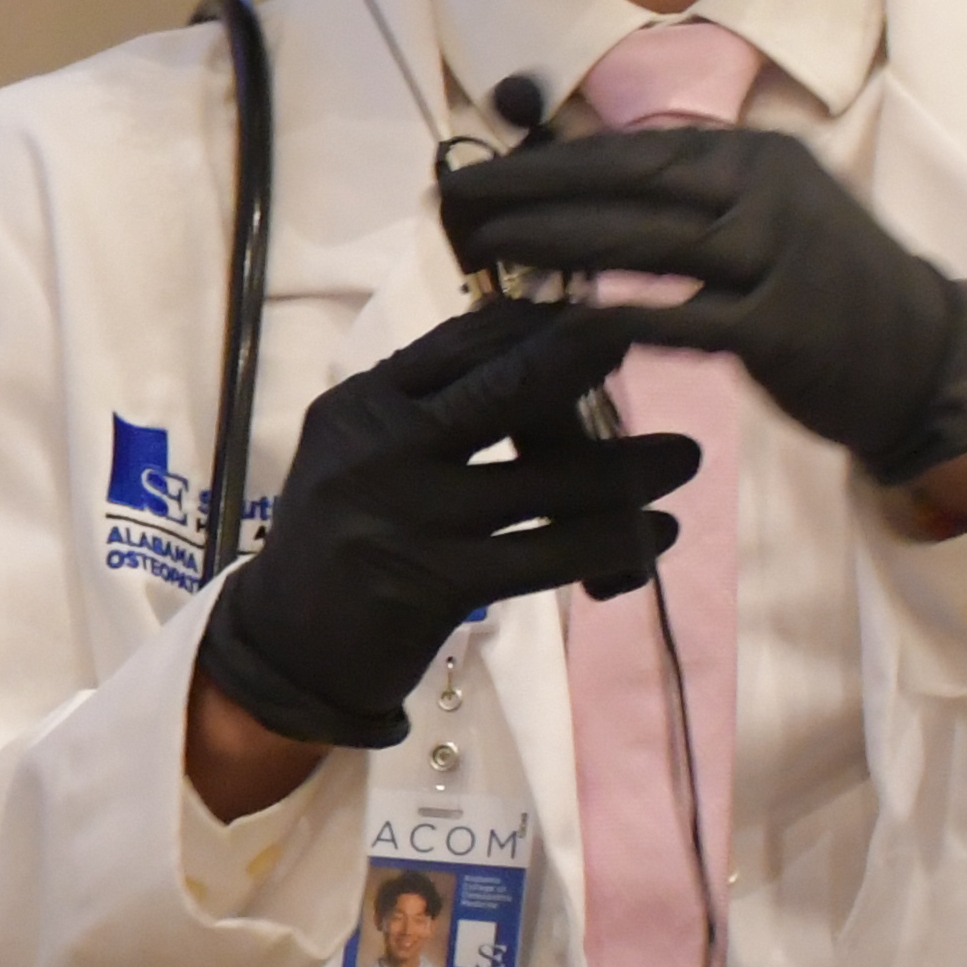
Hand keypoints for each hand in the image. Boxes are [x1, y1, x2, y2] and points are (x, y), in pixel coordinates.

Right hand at [195, 298, 697, 753]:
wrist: (284, 648)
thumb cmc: (345, 539)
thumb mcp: (364, 454)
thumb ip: (432, 409)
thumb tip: (550, 354)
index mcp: (361, 405)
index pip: (461, 342)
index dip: (539, 324)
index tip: (599, 317)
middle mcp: (379, 449)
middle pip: (506, 388)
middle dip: (584, 360)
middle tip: (642, 340)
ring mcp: (408, 517)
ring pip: (549, 480)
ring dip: (630, 469)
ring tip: (682, 459)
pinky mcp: (436, 583)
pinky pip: (554, 553)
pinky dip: (617, 542)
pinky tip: (652, 536)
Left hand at [439, 126, 966, 489]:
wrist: (924, 356)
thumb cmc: (824, 286)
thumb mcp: (766, 214)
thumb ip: (686, 197)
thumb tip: (577, 185)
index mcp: (754, 158)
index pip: (634, 153)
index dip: (550, 165)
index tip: (481, 175)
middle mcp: (765, 192)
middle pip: (630, 184)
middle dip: (536, 192)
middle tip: (459, 203)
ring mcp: (776, 257)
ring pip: (648, 242)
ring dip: (561, 242)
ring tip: (491, 246)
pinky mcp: (779, 328)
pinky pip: (682, 319)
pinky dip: (620, 318)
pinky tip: (561, 323)